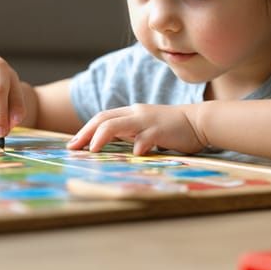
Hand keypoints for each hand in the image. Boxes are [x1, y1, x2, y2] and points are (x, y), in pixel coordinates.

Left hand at [66, 104, 206, 154]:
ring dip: (101, 136)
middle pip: (103, 119)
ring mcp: (147, 121)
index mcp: (130, 114)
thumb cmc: (170, 129)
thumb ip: (128, 134)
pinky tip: (134, 155)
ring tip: (92, 150)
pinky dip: (138, 145)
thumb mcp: (144, 129)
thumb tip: (107, 145)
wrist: (199, 121)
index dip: (85, 130)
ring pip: (117, 124)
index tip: (72, 144)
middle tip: (72, 148)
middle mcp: (135, 114)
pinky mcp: (161, 130)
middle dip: (85, 133)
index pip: (102, 118)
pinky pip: (146, 137)